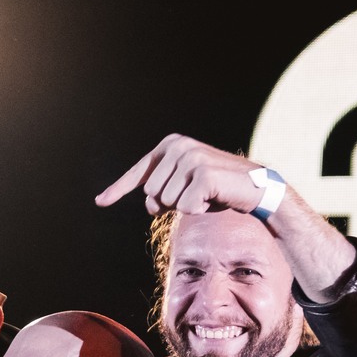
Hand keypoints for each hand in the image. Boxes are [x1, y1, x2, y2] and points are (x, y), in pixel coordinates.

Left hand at [94, 133, 270, 215]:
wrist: (256, 188)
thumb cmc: (217, 189)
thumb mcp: (184, 189)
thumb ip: (162, 193)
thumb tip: (149, 205)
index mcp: (170, 145)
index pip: (138, 174)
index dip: (117, 190)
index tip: (99, 202)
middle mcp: (178, 147)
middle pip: (151, 195)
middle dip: (171, 204)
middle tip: (197, 194)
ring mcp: (190, 159)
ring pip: (167, 203)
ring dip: (187, 207)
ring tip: (207, 194)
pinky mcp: (203, 174)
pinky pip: (185, 208)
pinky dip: (200, 210)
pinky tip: (215, 197)